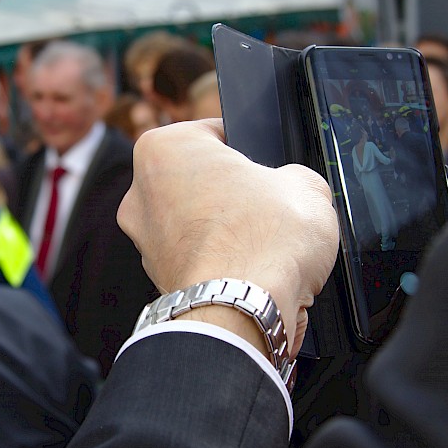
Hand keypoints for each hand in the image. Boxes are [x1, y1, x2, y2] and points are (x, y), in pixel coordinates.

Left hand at [118, 119, 338, 357]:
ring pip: (198, 224)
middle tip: (272, 207)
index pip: (215, 133)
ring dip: (229, 232)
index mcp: (164, 149)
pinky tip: (253, 271)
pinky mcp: (159, 280)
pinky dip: (223, 265)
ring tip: (267, 245)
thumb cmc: (263, 242)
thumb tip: (289, 190)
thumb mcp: (306, 185)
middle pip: (202, 181)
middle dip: (236, 194)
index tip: (268, 167)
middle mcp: (141, 192)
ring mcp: (144, 241)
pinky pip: (200, 261)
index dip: (251, 150)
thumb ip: (292, 176)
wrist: (245, 314)